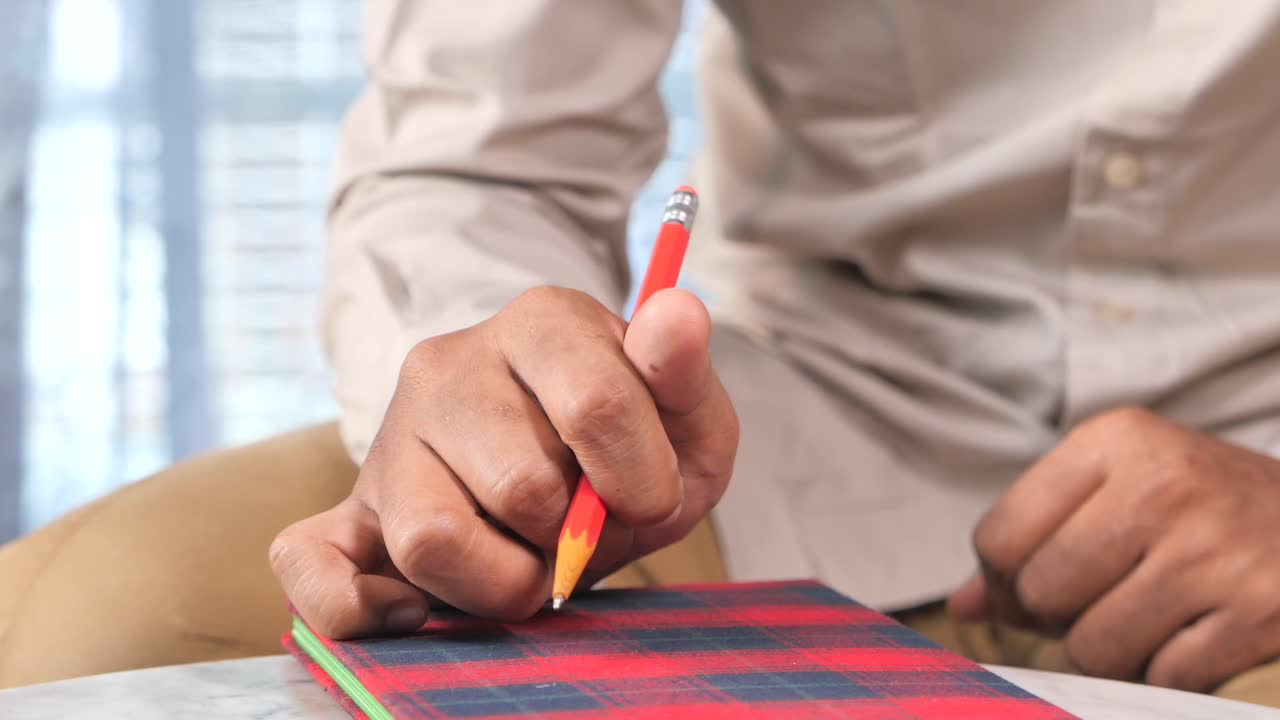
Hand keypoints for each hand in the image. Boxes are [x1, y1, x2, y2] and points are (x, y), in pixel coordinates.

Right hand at [270, 286, 737, 635]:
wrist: (556, 463)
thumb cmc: (624, 444)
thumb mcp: (683, 411)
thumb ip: (682, 371)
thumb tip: (678, 313)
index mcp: (539, 323)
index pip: (595, 405)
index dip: (641, 481)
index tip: (651, 498)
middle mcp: (446, 366)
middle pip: (522, 486)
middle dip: (575, 535)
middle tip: (582, 524)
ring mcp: (389, 440)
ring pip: (433, 540)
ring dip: (502, 580)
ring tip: (524, 556)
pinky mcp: (346, 512)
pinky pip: (312, 568)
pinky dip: (365, 608)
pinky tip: (419, 604)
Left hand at [949, 407, 1279, 692]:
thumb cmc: (1202, 506)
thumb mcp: (1119, 489)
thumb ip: (1034, 536)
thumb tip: (964, 605)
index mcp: (1115, 440)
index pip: (999, 536)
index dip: (1002, 579)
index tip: (1034, 583)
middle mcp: (1164, 485)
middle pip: (1042, 593)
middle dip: (1059, 615)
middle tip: (1103, 599)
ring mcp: (1215, 549)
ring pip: (1094, 644)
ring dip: (1114, 649)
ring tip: (1149, 617)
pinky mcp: (1261, 611)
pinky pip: (1165, 677)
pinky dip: (1170, 672)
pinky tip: (1195, 635)